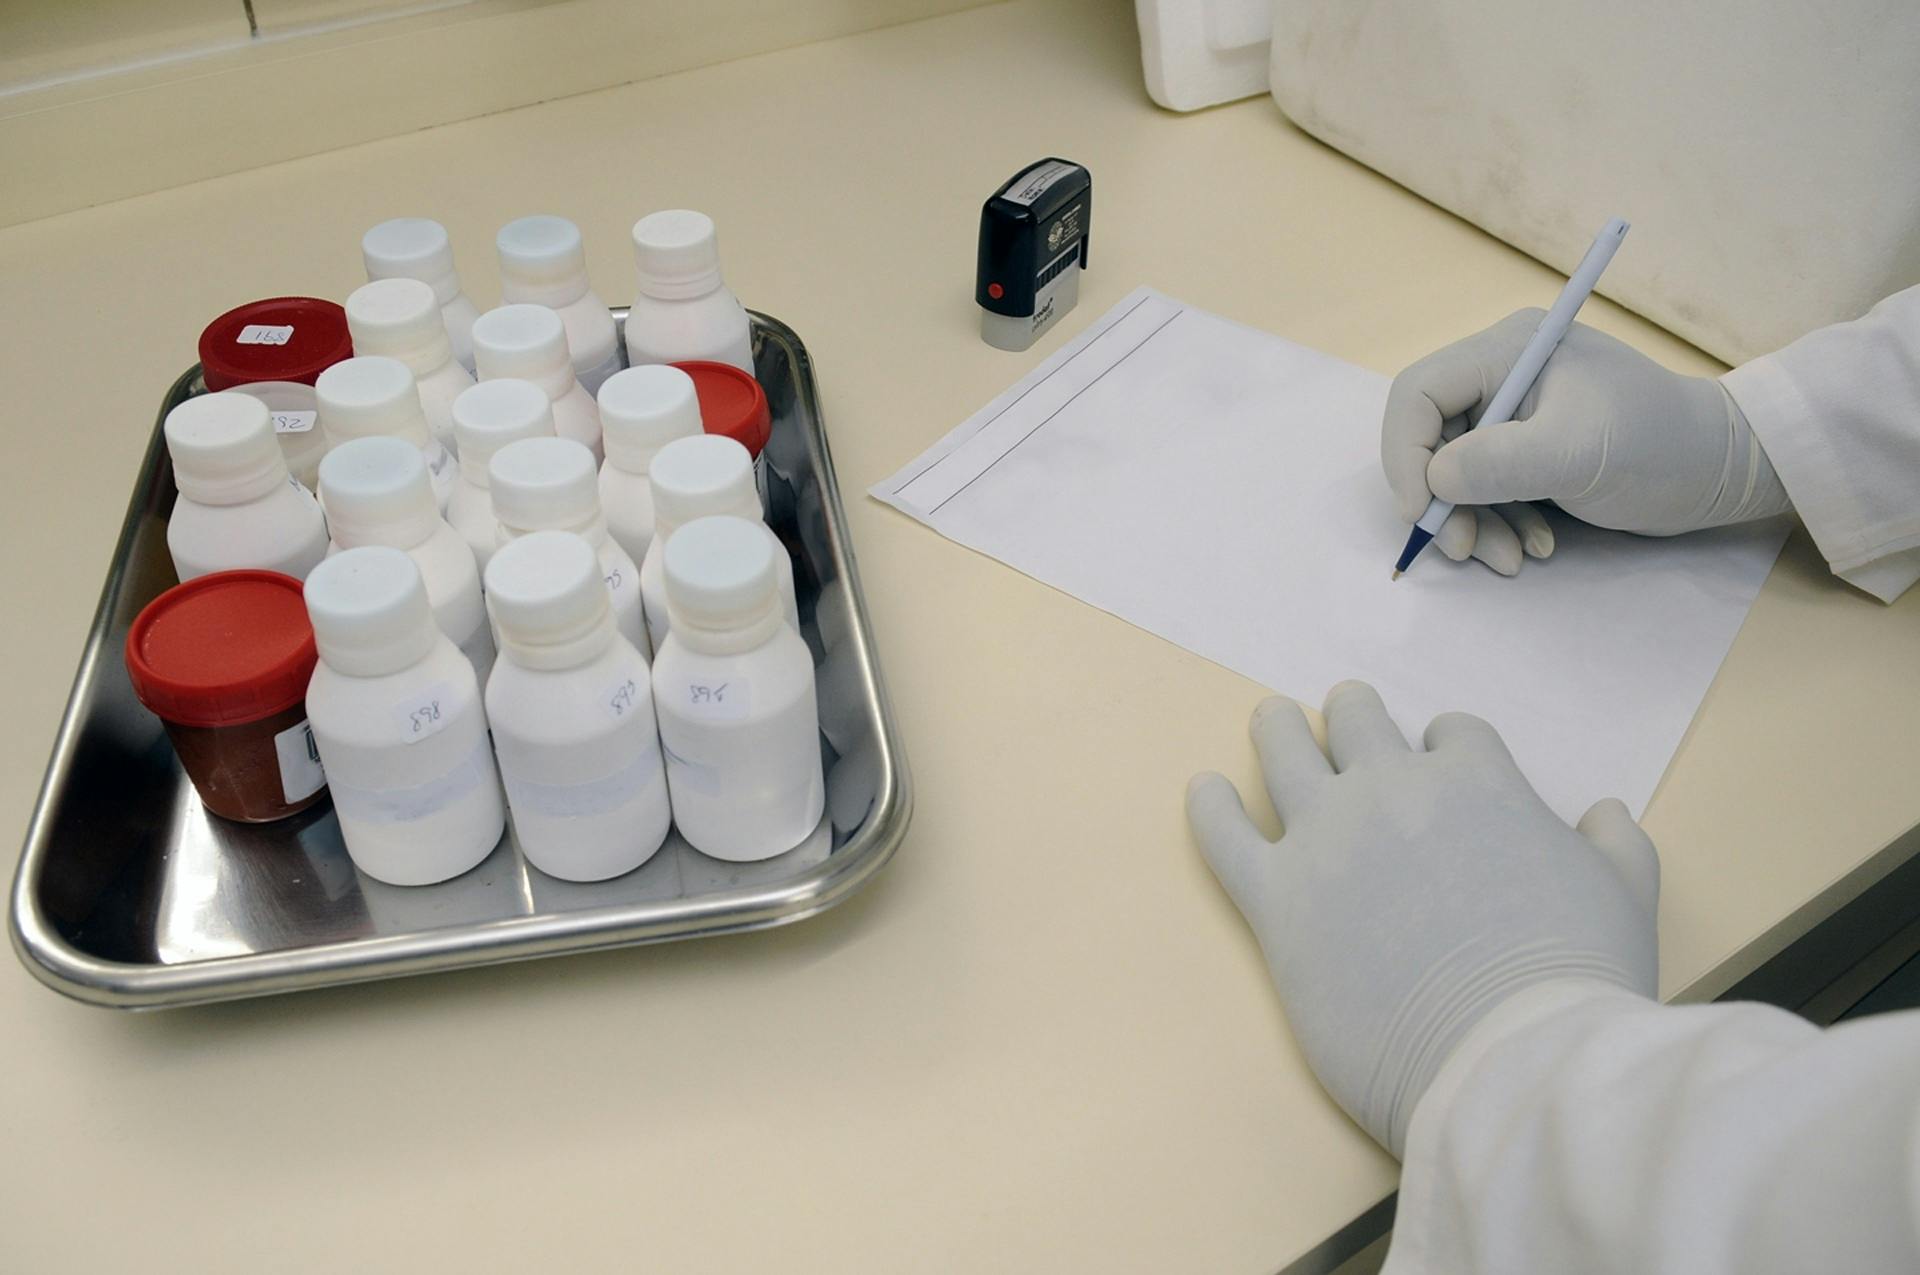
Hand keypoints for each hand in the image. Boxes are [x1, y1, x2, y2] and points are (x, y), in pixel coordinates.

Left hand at [1186, 682, 1658, 1155]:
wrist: (1507, 1056)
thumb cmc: (1576, 980)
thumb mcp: (1625, 897)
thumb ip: (1616, 845)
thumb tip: (1606, 813)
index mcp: (1477, 780)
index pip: (1452, 734)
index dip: (1448, 747)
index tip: (1443, 761)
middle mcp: (1393, 790)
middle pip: (1358, 722)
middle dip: (1354, 716)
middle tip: (1343, 715)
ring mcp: (1328, 839)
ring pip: (1284, 752)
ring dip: (1277, 730)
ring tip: (1270, 720)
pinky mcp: (1277, 900)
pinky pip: (1224, 836)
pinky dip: (1209, 808)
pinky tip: (1204, 792)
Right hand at [1381, 310, 1791, 573]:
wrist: (1722, 471)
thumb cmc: (1660, 445)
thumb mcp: (1580, 453)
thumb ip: (1502, 462)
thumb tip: (1434, 479)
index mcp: (1508, 350)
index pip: (1419, 393)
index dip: (1407, 453)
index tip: (1423, 511)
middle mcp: (1502, 376)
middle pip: (1430, 439)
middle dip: (1442, 501)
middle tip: (1464, 549)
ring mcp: (1513, 416)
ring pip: (1452, 474)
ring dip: (1473, 523)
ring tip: (1513, 559)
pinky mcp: (1527, 452)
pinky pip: (1483, 491)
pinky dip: (1498, 525)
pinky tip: (1535, 547)